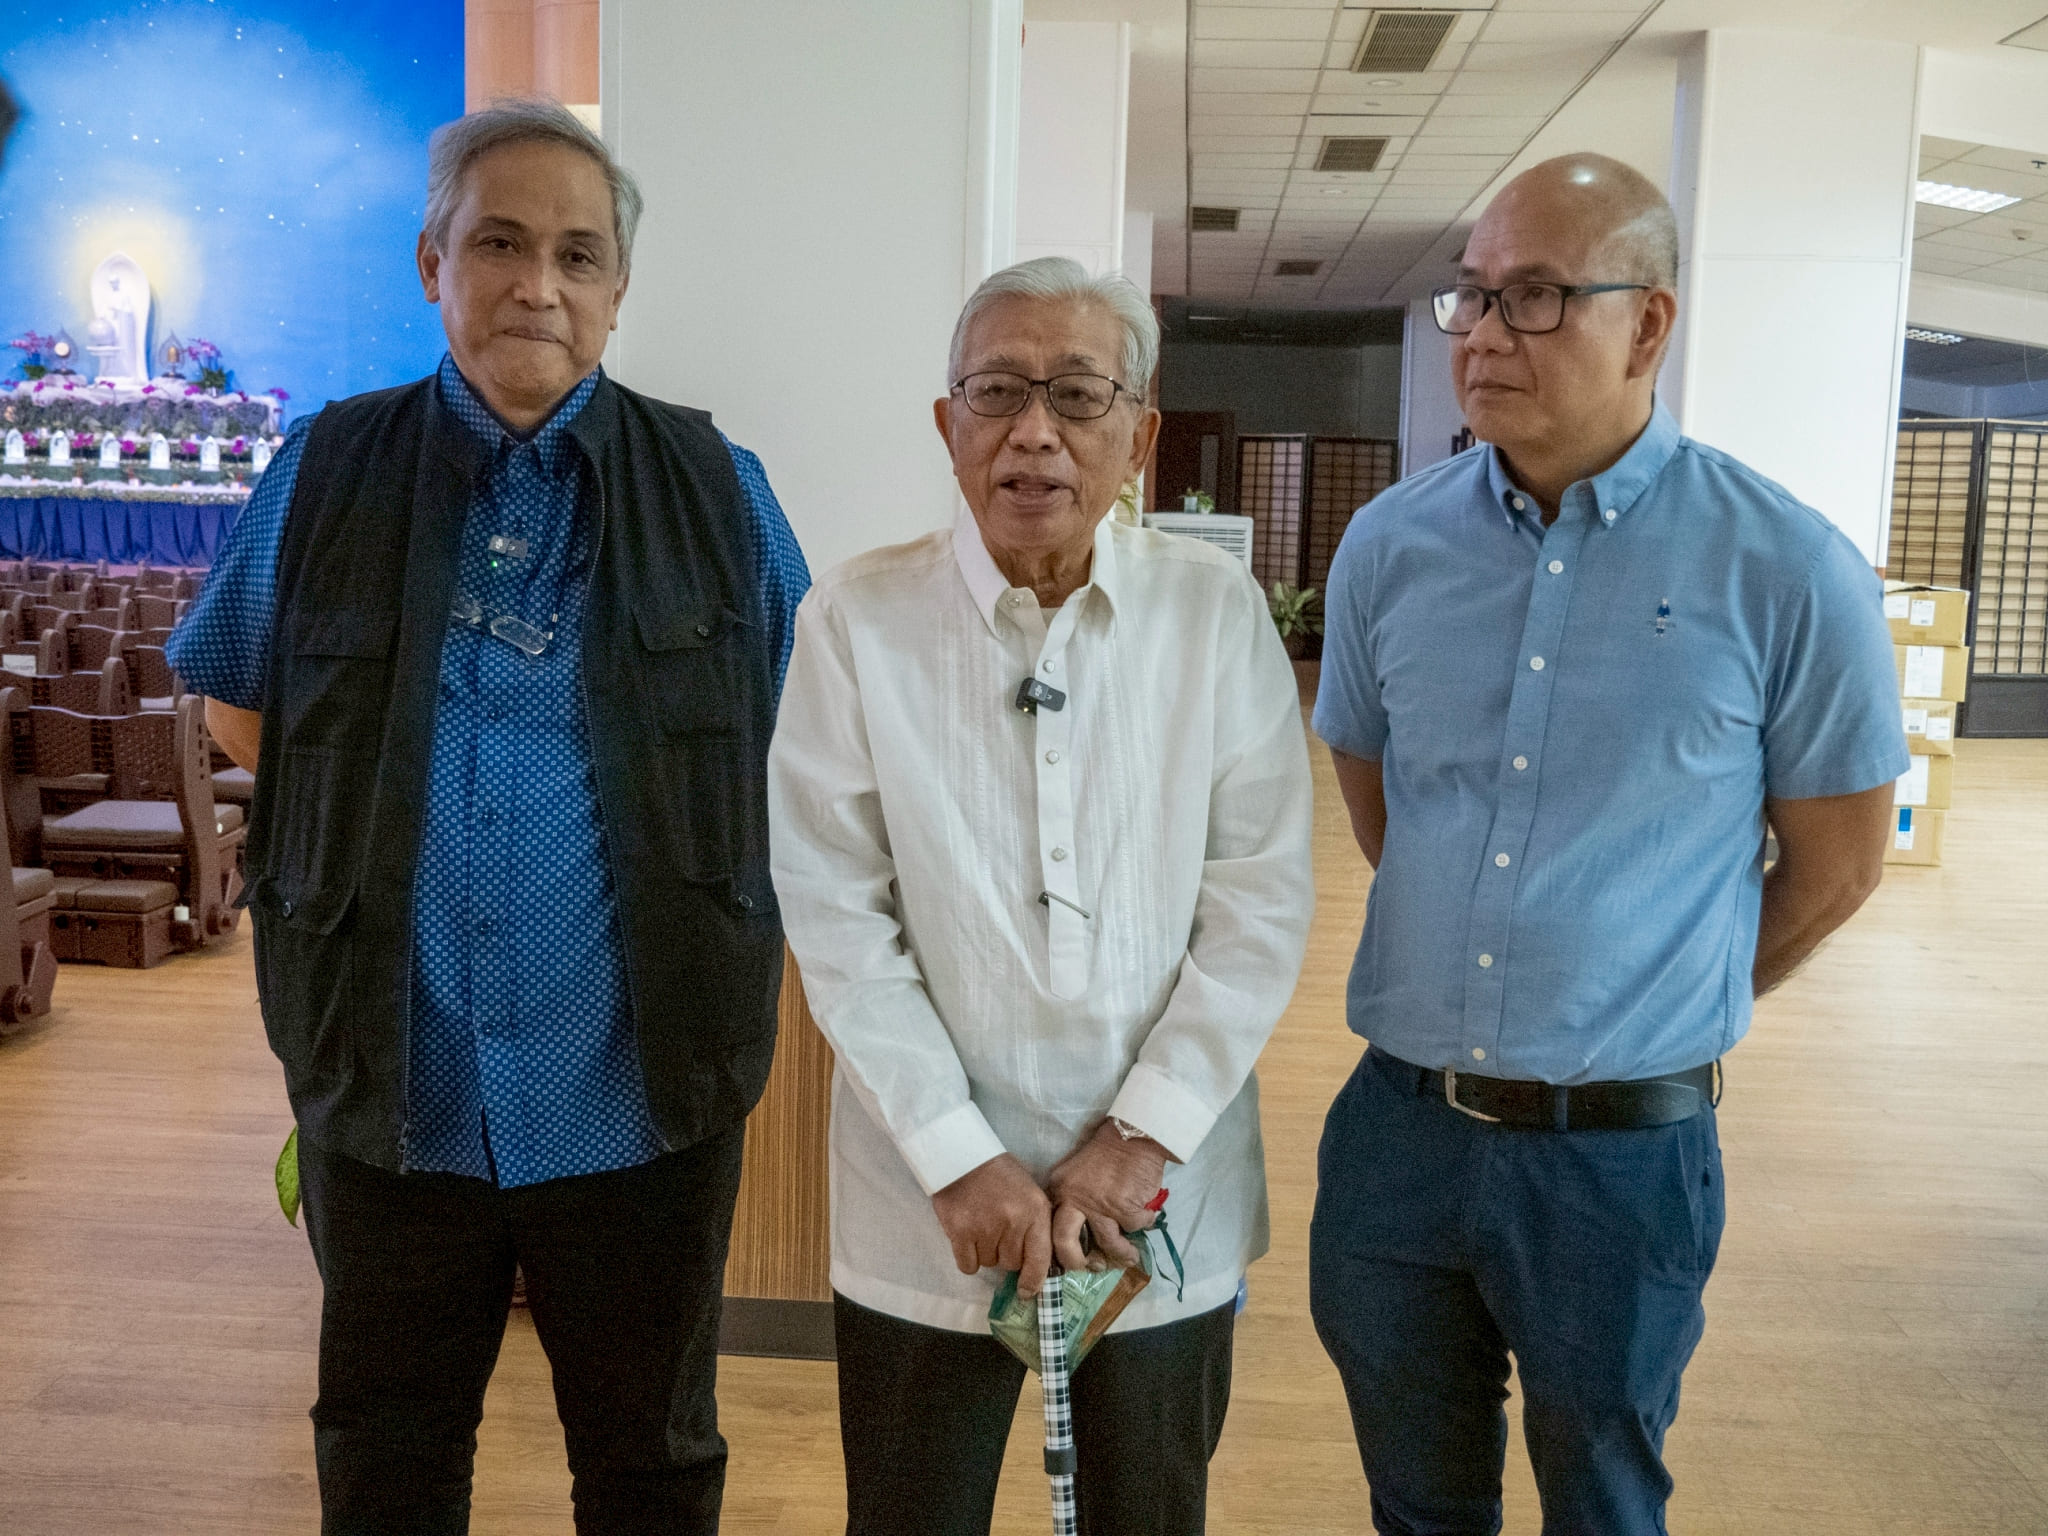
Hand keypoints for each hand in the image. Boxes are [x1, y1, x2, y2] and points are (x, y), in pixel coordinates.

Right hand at [930, 1153, 1053, 1297]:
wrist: (962, 1154)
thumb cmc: (1000, 1174)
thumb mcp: (1030, 1193)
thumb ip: (1036, 1226)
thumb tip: (1036, 1266)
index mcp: (1035, 1211)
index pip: (1040, 1259)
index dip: (1033, 1281)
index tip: (1026, 1292)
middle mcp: (1013, 1222)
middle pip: (1011, 1264)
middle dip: (1005, 1254)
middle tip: (997, 1232)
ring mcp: (985, 1228)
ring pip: (989, 1264)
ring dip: (985, 1252)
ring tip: (981, 1225)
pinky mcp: (959, 1232)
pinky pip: (968, 1265)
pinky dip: (967, 1257)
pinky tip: (966, 1237)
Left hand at [1046, 1119, 1168, 1274]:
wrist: (1133, 1135)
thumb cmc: (1107, 1154)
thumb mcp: (1077, 1174)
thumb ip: (1074, 1201)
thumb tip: (1084, 1238)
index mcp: (1059, 1190)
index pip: (1049, 1226)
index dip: (1059, 1247)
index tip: (1071, 1257)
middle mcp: (1074, 1199)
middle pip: (1064, 1243)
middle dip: (1076, 1262)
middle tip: (1091, 1266)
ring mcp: (1100, 1206)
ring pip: (1107, 1244)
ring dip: (1122, 1255)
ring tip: (1130, 1257)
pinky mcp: (1125, 1209)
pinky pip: (1136, 1227)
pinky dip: (1144, 1223)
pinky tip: (1146, 1215)